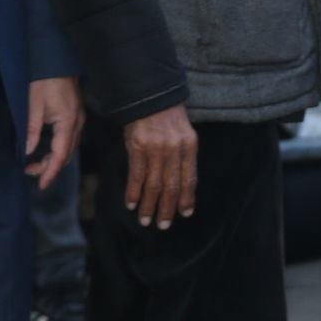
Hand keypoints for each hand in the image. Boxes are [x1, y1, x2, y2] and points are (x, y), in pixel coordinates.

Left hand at [25, 76, 82, 191]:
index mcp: (68, 122)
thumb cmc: (44, 80)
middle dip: (50, 168)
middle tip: (29, 172)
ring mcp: (79, 121)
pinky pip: (69, 140)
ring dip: (53, 159)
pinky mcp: (76, 117)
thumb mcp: (33, 105)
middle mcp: (77, 124)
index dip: (51, 171)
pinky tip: (46, 151)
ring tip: (34, 165)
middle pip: (67, 155)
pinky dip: (58, 150)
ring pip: (69, 149)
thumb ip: (32, 130)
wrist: (57, 62)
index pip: (61, 154)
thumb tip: (28, 152)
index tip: (41, 184)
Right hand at [122, 103, 196, 229]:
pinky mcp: (137, 147)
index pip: (190, 178)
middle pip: (171, 186)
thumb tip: (181, 186)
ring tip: (145, 219)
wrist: (149, 94)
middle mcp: (174, 149)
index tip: (185, 213)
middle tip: (163, 225)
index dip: (187, 198)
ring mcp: (155, 148)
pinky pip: (136, 174)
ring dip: (149, 205)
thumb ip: (183, 157)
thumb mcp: (183, 134)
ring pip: (153, 184)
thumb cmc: (168, 117)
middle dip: (167, 208)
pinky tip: (131, 203)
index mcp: (190, 145)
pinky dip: (133, 191)